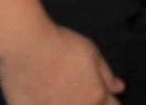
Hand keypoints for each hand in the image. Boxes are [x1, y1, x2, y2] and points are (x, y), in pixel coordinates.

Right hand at [0, 24, 122, 103]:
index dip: (110, 101)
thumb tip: (119, 88)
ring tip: (58, 91)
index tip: (104, 95)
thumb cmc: (63, 46)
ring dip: (67, 102)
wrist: (26, 47)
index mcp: (95, 98)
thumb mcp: (93, 54)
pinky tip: (42, 95)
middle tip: (78, 90)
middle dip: (89, 102)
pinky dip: (45, 104)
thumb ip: (107, 75)